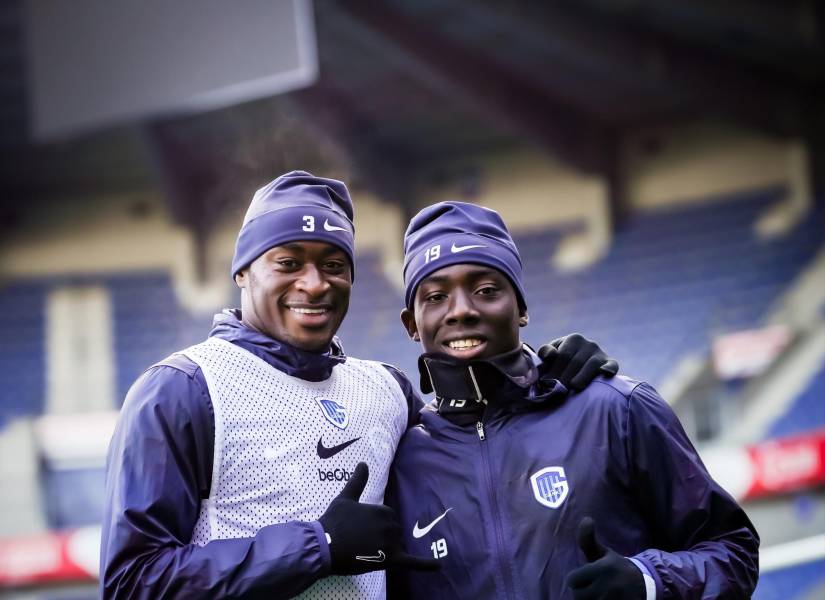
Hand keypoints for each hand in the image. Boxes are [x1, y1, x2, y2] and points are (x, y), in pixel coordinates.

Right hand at [318, 462, 439, 574]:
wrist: (324, 545)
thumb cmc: (334, 521)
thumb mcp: (345, 498)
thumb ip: (358, 481)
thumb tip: (363, 463)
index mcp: (384, 510)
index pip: (388, 519)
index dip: (374, 526)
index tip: (360, 529)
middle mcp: (391, 525)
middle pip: (393, 533)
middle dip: (381, 537)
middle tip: (360, 542)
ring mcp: (391, 543)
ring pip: (397, 546)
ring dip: (387, 550)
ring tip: (366, 551)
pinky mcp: (391, 560)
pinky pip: (413, 562)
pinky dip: (426, 565)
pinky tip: (439, 566)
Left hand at [537, 333, 618, 390]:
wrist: (579, 368)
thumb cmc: (560, 363)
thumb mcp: (551, 355)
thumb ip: (545, 352)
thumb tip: (550, 355)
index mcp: (573, 339)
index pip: (564, 355)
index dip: (555, 370)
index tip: (547, 383)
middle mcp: (589, 344)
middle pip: (577, 361)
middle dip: (566, 377)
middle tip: (558, 391)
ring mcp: (601, 353)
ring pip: (592, 364)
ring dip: (583, 376)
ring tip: (574, 387)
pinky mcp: (611, 363)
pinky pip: (612, 365)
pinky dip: (610, 368)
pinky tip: (606, 373)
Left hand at [566, 517, 645, 599]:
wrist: (644, 585)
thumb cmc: (616, 567)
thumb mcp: (602, 553)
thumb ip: (588, 539)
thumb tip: (586, 518)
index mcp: (603, 569)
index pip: (572, 580)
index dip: (576, 579)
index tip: (585, 577)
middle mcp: (609, 586)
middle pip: (578, 595)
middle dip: (582, 592)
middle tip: (592, 587)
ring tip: (598, 594)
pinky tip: (602, 599)